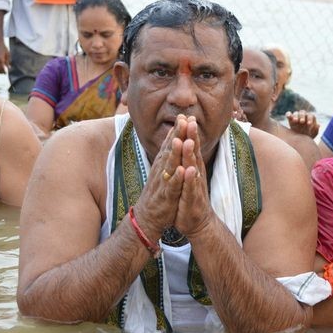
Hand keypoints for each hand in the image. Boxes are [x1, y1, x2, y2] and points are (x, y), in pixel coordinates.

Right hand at [133, 116, 190, 235]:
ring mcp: (163, 183)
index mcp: (163, 164)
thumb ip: (168, 153)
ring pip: (169, 166)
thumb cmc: (159, 192)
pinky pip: (171, 186)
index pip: (170, 144)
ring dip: (175, 153)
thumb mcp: (163, 171)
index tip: (184, 115)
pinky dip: (177, 178)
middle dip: (177, 135)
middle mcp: (161, 170)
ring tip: (181, 140)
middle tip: (183, 119)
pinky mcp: (165, 197)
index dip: (177, 130)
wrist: (148, 217)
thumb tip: (173, 136)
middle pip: (169, 150)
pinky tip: (181, 170)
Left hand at [171, 115, 214, 236]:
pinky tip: (189, 171)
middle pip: (194, 153)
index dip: (189, 132)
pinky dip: (190, 179)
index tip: (185, 116)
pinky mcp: (193, 200)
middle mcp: (197, 175)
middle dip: (192, 137)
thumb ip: (189, 161)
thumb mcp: (189, 177)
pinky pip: (191, 188)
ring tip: (189, 141)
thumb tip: (188, 144)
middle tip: (190, 120)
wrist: (199, 223)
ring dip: (191, 155)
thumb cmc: (191, 199)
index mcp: (194, 169)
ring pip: (193, 168)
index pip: (192, 148)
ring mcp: (196, 187)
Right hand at [286, 110, 319, 137]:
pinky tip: (288, 116)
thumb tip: (318, 125)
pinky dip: (288, 114)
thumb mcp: (313, 134)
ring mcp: (296, 117)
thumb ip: (316, 129)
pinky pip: (288, 114)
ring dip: (296, 116)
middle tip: (302, 121)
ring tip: (295, 120)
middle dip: (302, 116)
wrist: (300, 140)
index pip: (311, 116)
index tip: (309, 124)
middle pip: (303, 113)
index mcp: (310, 118)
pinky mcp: (290, 119)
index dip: (310, 119)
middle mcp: (303, 116)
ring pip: (296, 113)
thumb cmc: (308, 136)